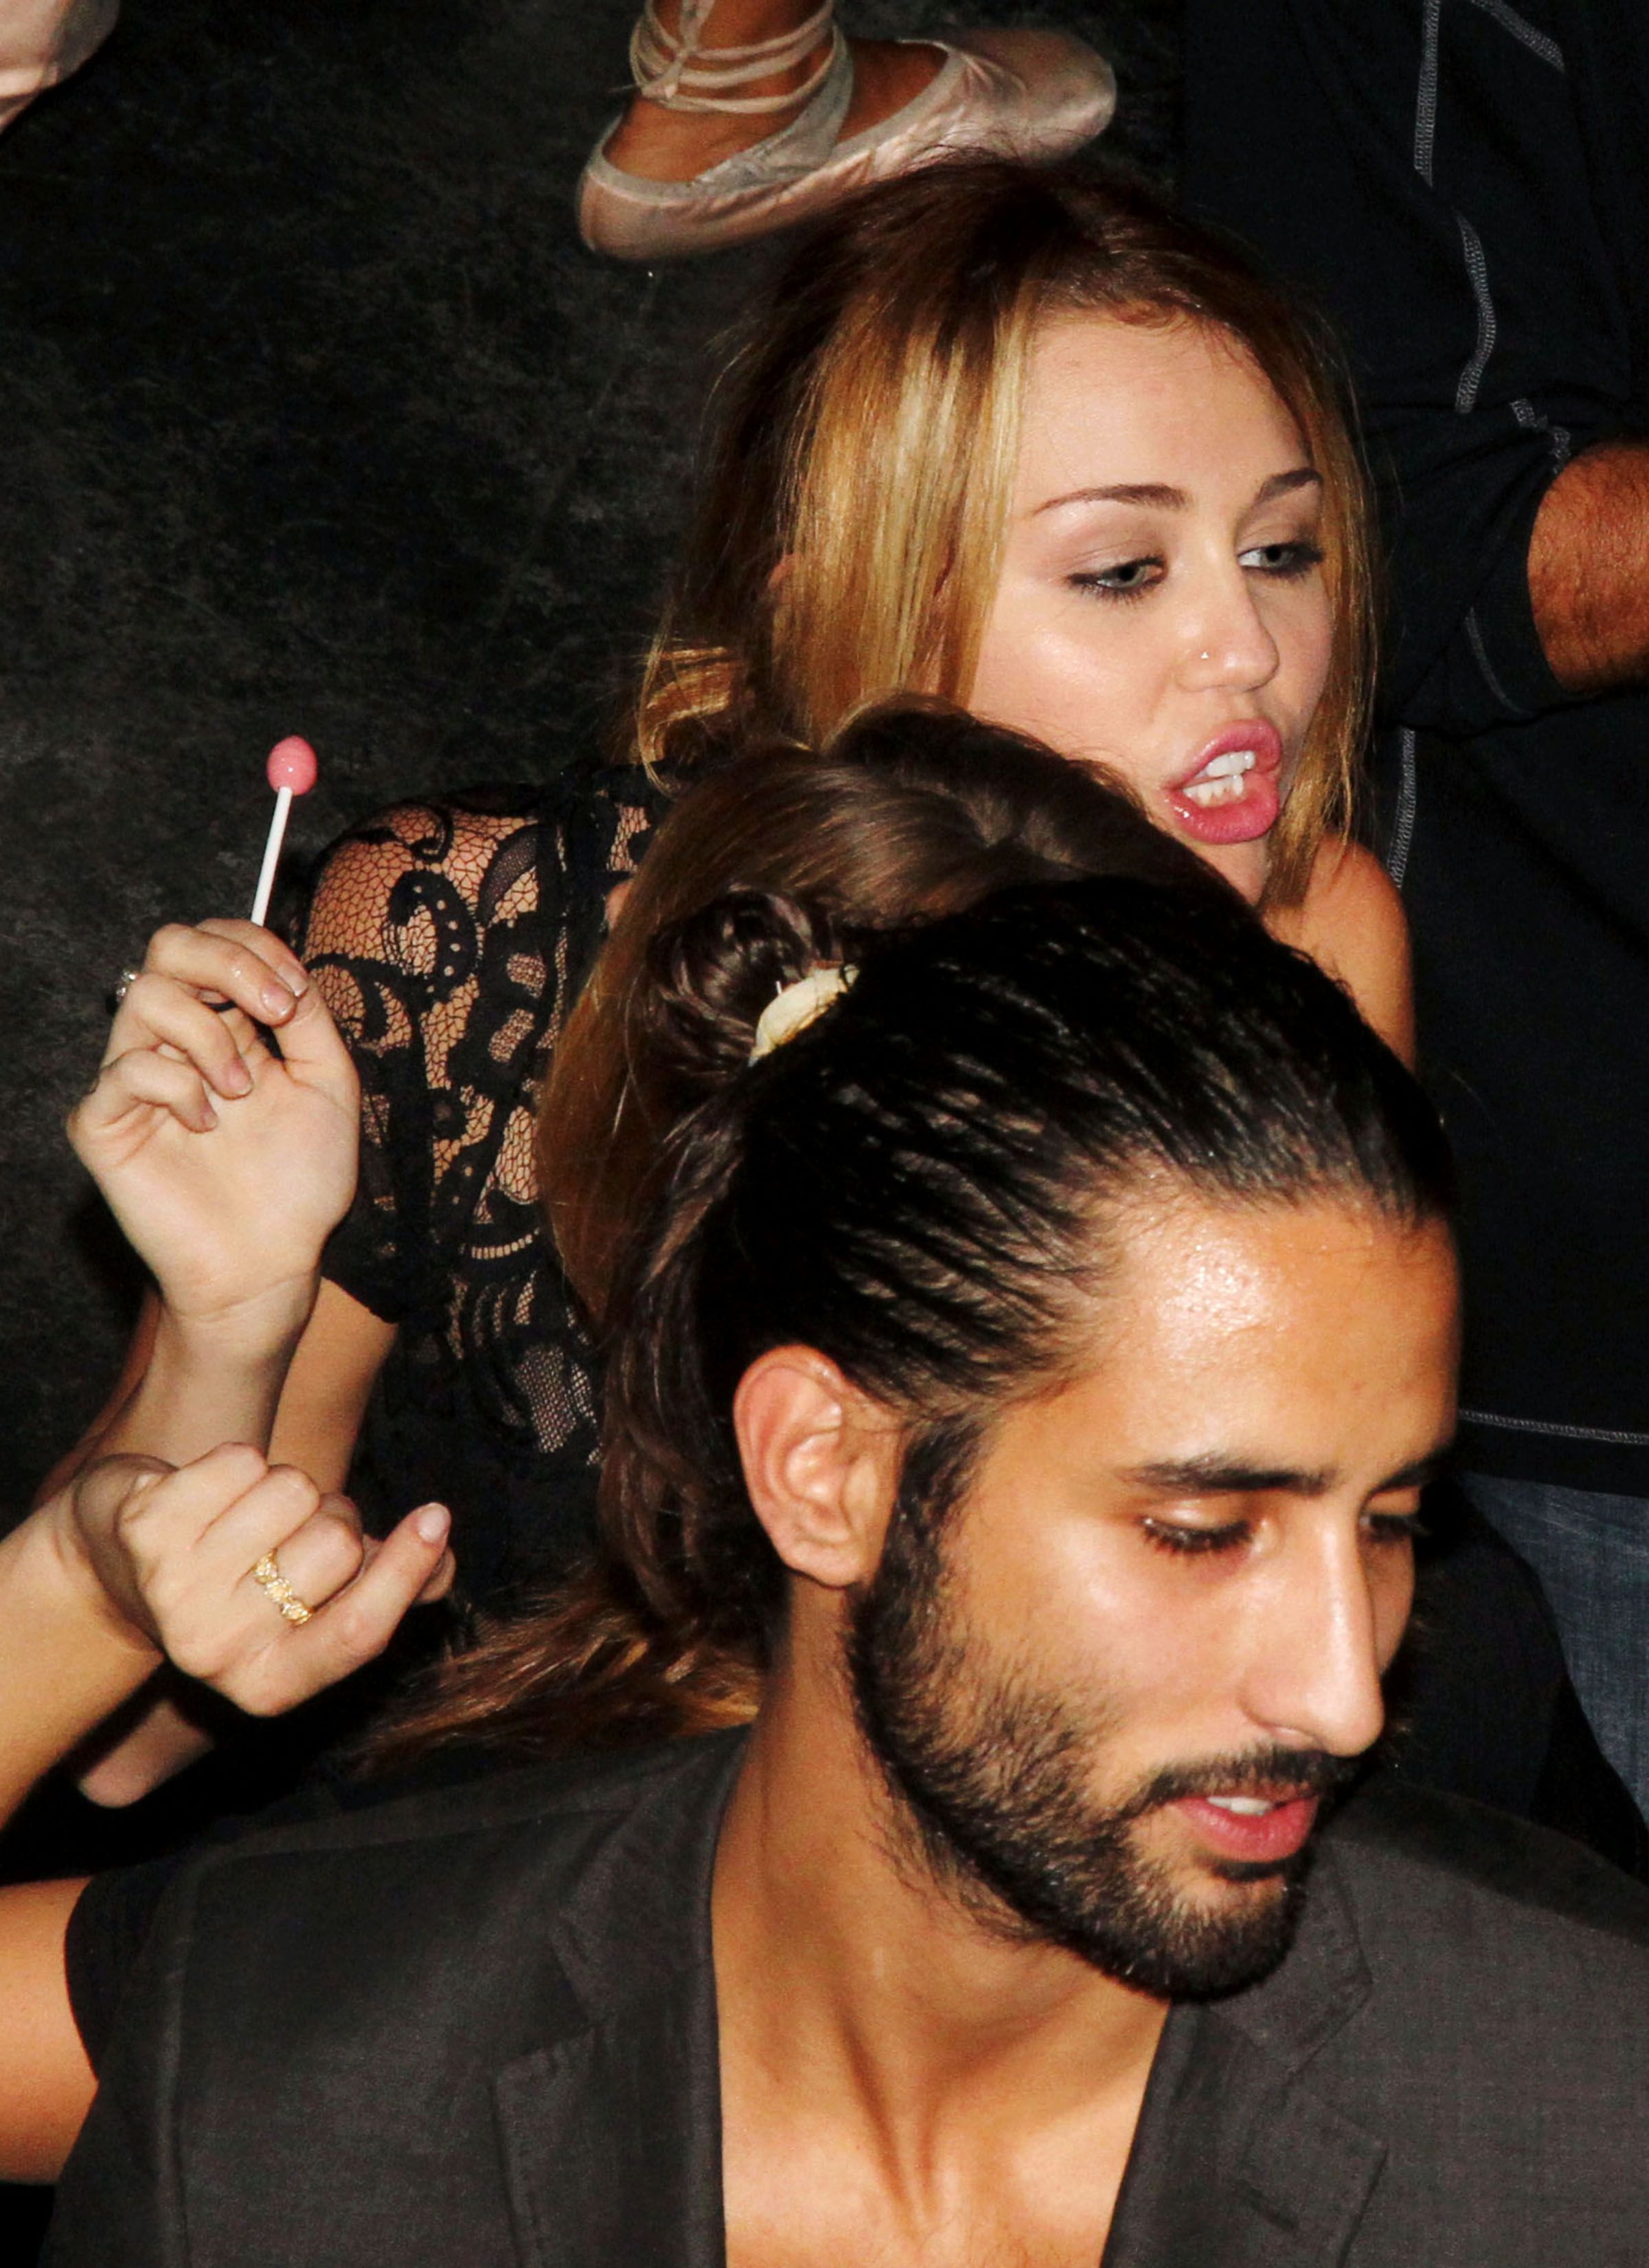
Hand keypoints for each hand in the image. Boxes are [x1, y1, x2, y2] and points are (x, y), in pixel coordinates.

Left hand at [60, 1446, 454, 1717]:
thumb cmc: (235, 1586)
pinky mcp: (147, 1526)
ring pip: (294, 1491)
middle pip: (336, 1544)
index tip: (437, 1516)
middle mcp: (214, 1652)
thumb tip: (447, 1562)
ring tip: (245, 1516)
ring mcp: (173, 1590)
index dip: (405, 1573)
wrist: (110, 1570)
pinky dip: (239, 1462)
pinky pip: (245, 1460)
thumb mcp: (307, 1610)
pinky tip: (206, 1494)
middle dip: (332, 1517)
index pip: (358, 1633)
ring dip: (283, 1487)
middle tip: (292, 1531)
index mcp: (265, 1686)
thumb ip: (386, 1591)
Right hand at [69, 922, 358, 1331]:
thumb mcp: (329, 1085)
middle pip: (168, 946)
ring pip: (145, 996)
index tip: (295, 994)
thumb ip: (309, 1019)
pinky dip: (176, 1087)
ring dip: (208, 1034)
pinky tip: (206, 1126)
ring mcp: (136, 1079)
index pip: (215, 944)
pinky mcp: (104, 1122)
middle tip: (272, 1010)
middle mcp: (176, 1042)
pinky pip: (124, 1068)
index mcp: (228, 1026)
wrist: (271, 1263)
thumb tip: (288, 968)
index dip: (253, 947)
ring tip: (241, 1092)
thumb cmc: (302, 1183)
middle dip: (226, 962)